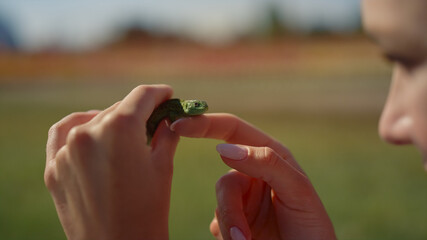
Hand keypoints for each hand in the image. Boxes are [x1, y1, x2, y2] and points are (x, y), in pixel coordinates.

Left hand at [45, 85, 178, 239]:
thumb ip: (166, 133)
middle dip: (140, 112)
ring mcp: (66, 151)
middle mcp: (88, 133)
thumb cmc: (148, 212)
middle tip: (155, 119)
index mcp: (120, 128)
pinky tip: (92, 132)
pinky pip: (62, 134)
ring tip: (128, 134)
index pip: (142, 96)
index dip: (159, 93)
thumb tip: (169, 117)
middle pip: (119, 108)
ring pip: (93, 120)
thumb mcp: (163, 166)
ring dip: (112, 121)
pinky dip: (78, 127)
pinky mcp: (54, 168)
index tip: (167, 95)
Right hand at [171, 114, 335, 239]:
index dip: (204, 123)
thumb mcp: (298, 190)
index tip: (178, 124)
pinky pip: (217, 223)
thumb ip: (267, 163)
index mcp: (269, 156)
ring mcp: (243, 199)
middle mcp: (253, 173)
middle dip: (231, 210)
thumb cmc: (312, 226)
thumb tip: (224, 148)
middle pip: (224, 181)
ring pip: (220, 205)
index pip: (232, 130)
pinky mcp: (234, 221)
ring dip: (231, 227)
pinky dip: (227, 234)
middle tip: (243, 238)